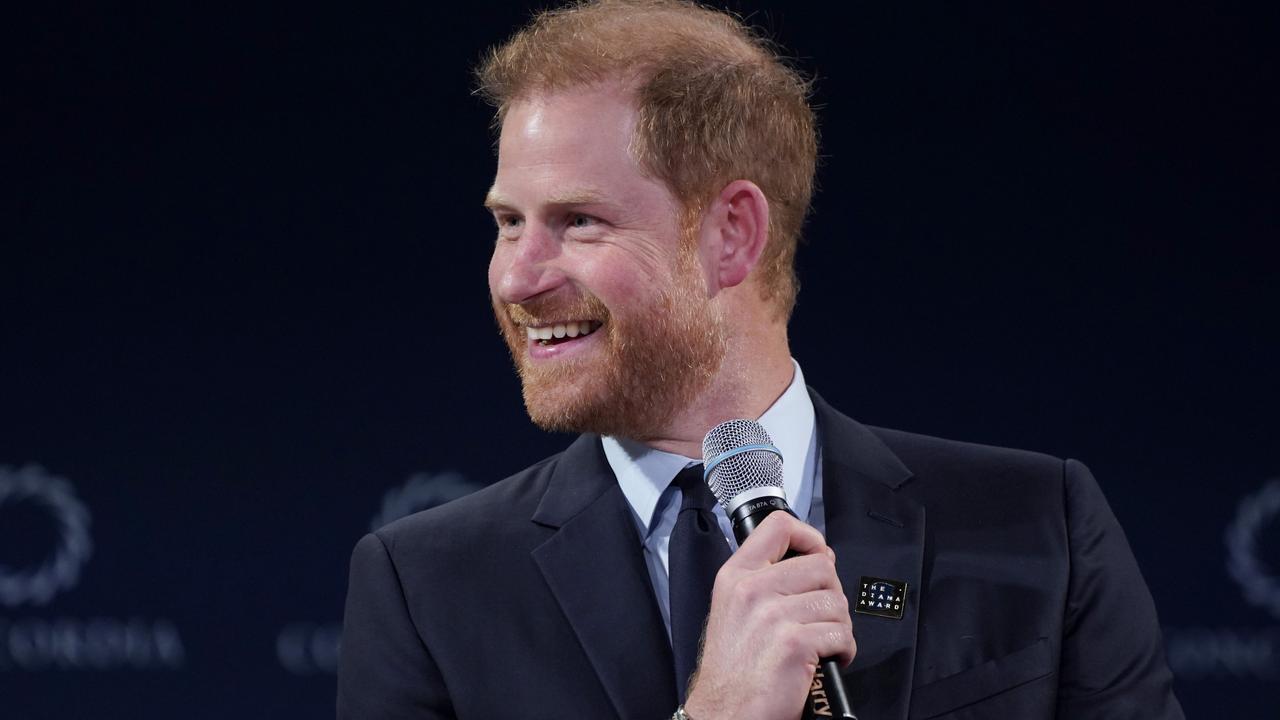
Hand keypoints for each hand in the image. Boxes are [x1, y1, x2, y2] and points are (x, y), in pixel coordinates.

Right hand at [683, 512, 855, 719]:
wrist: (725, 712)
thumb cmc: (733, 669)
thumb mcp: (733, 608)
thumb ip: (762, 579)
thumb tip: (810, 560)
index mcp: (736, 576)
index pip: (779, 527)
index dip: (810, 537)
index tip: (817, 553)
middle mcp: (752, 590)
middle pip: (821, 566)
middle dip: (830, 593)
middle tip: (818, 617)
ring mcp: (773, 616)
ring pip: (836, 601)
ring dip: (837, 626)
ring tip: (818, 642)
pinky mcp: (795, 644)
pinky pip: (842, 634)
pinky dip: (842, 651)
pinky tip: (823, 660)